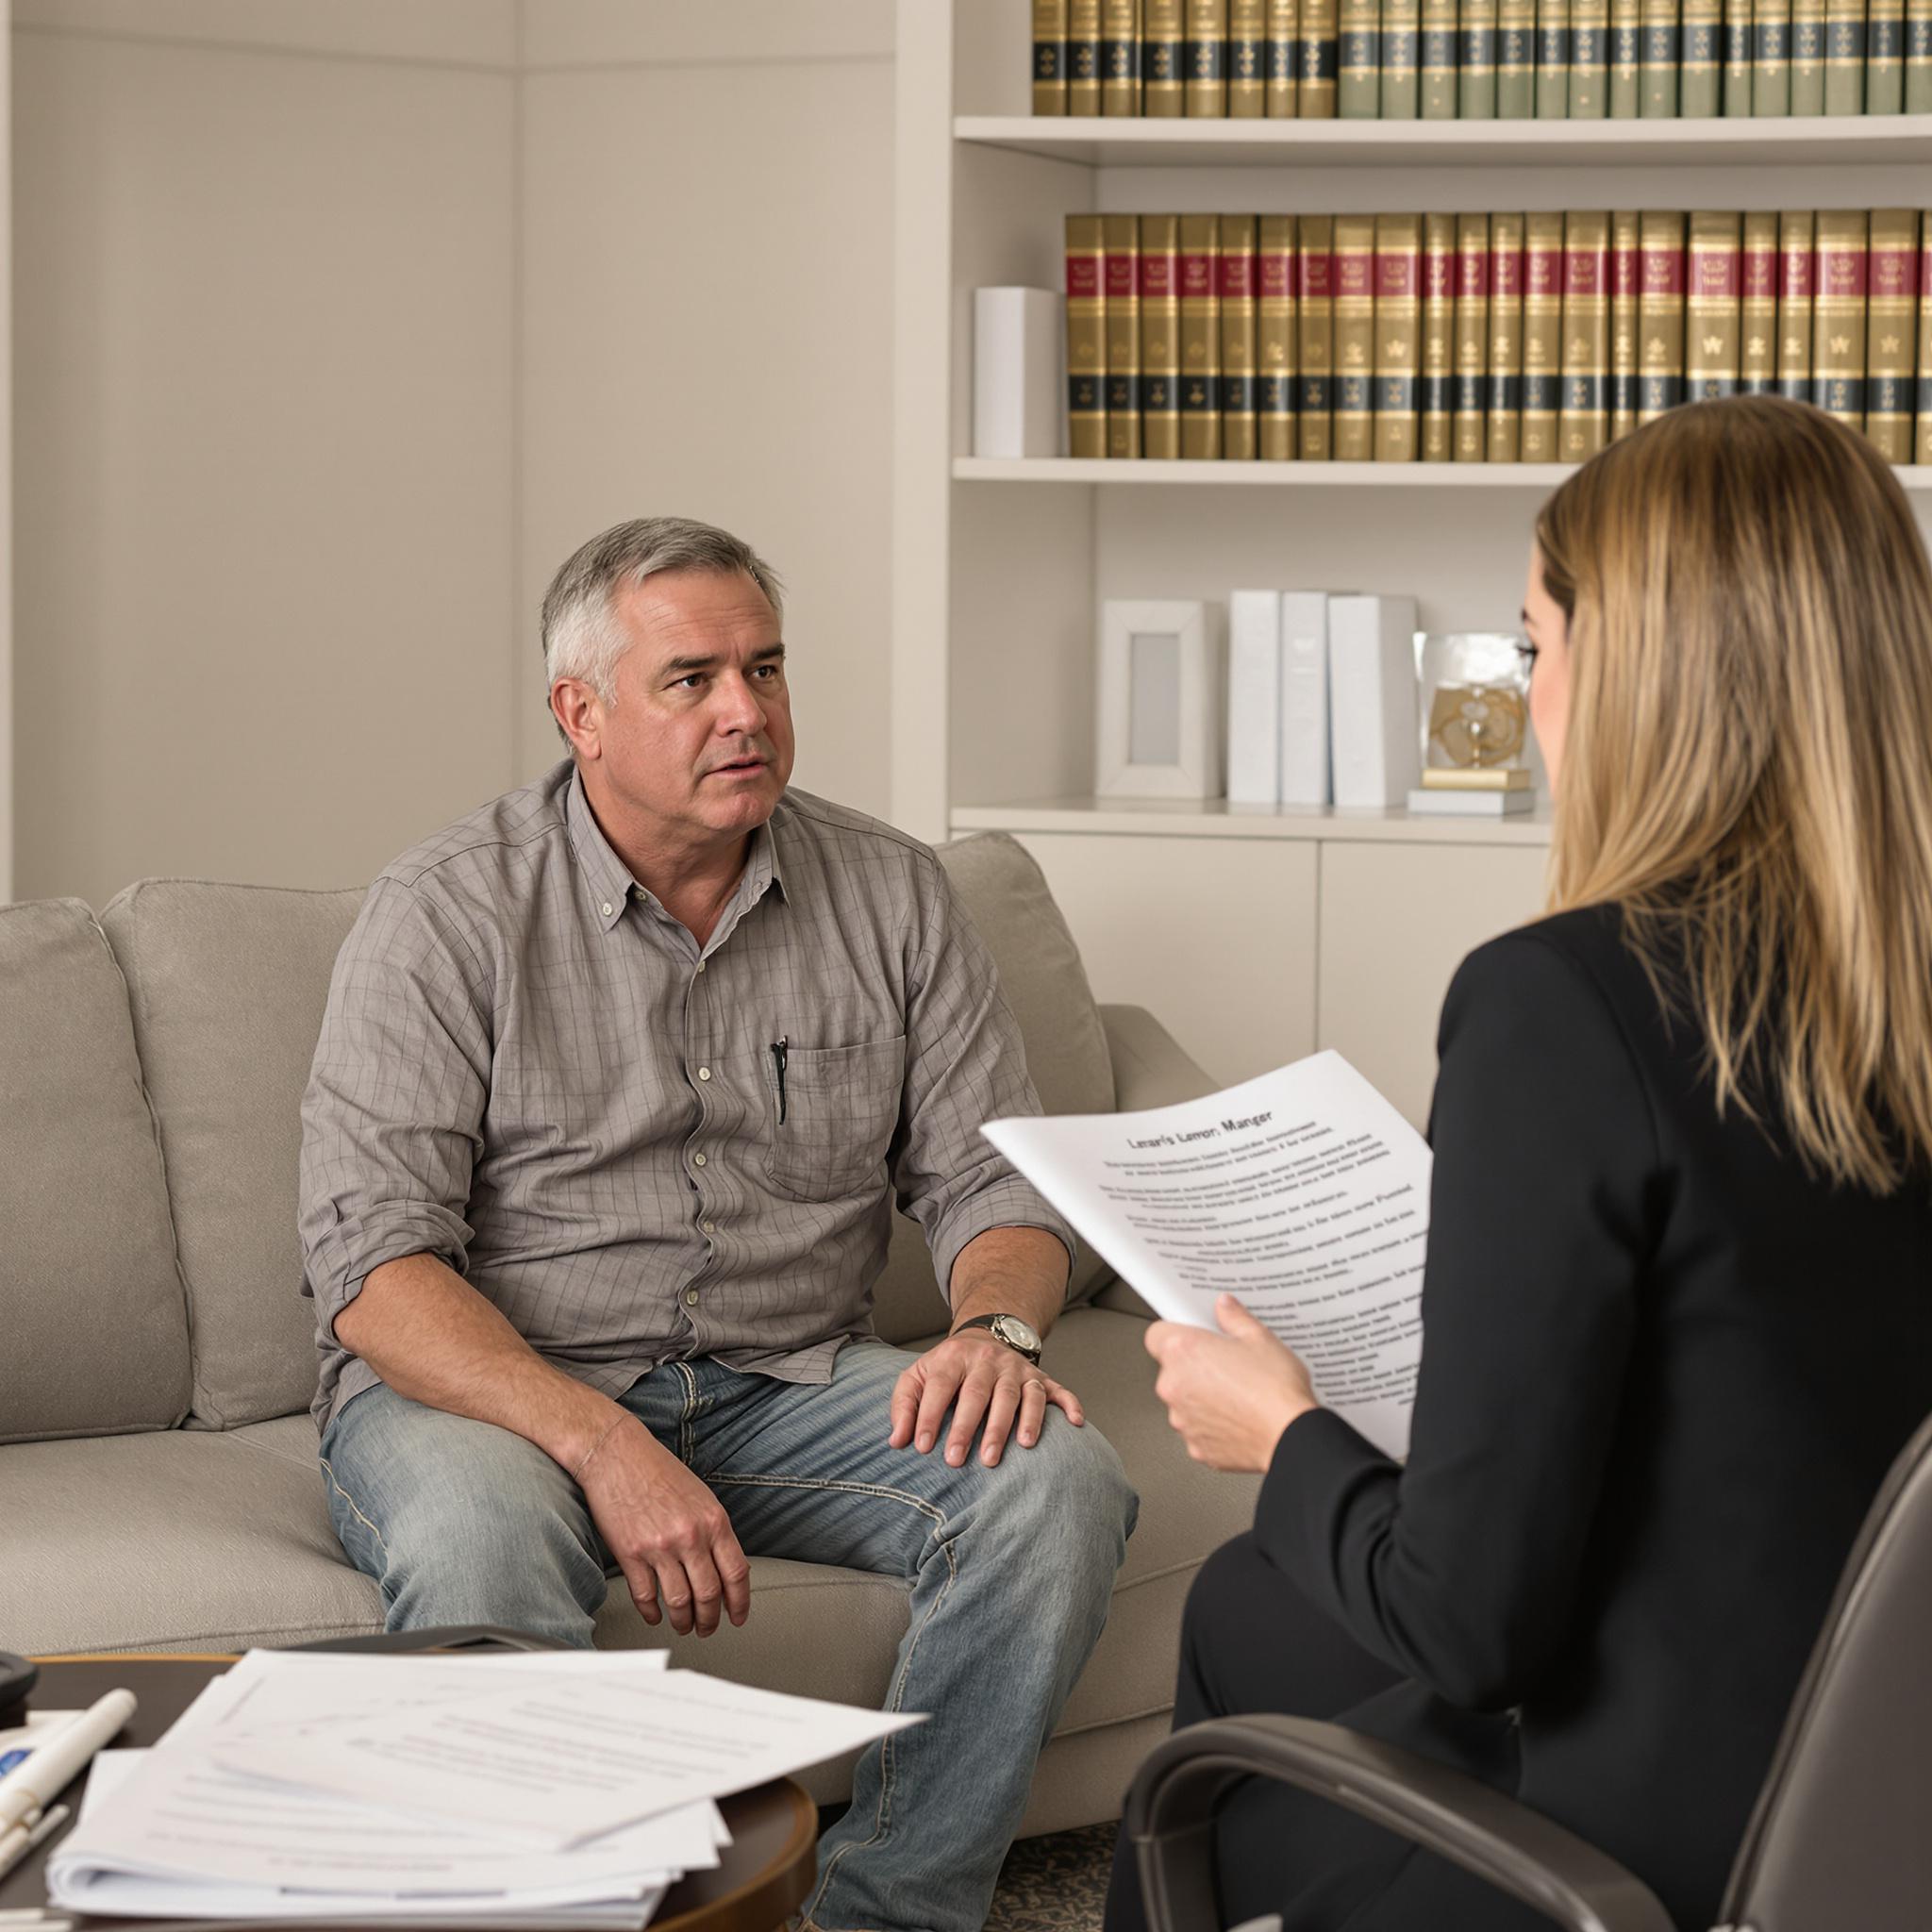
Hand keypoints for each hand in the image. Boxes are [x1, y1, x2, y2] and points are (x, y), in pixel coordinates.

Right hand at [574, 1415, 750, 1636]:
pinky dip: (652, 1612)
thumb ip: (714, 1532)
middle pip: (709, 1595)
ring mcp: (659, 1547)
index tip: (737, 1616)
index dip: (740, 1603)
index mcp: (713, 1520)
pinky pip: (646, 1597)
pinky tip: (655, 1615)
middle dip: (710, 1620)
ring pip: (679, 1602)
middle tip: (707, 1628)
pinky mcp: (631, 1555)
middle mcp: (690, 1536)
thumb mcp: (701, 1497)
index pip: (736, 1573)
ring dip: (683, 1621)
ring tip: (683, 1625)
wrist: (617, 1454)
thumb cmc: (658, 1471)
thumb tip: (724, 1570)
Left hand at [889, 1333, 1084, 1467]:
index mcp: (953, 1358)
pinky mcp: (1041, 1378)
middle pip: (980, 1393)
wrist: (985, 1336)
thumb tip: (898, 1441)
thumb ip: (904, 1405)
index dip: (929, 1415)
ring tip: (1019, 1448)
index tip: (923, 1447)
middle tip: (960, 1460)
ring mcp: (1017, 1369)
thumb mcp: (917, 1376)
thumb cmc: (947, 1368)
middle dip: (970, 1427)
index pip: (940, 1385)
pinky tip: (1076, 1423)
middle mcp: (988, 1361)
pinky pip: (1059, 1390)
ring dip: (1020, 1420)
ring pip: (1019, 1393)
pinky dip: (1069, 1404)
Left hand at [1145, 1294, 1318, 1472]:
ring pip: (1184, 1401)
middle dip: (1194, 1366)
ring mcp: (1182, 1419)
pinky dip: (1212, 1424)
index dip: (1177, 1333)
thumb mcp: (1260, 1339)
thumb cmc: (1275, 1390)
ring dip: (1201, 1396)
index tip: (1195, 1336)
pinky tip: (1238, 1417)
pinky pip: (1197, 1428)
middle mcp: (1174, 1386)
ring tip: (1237, 1393)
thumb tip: (1225, 1307)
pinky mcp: (1195, 1446)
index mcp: (1184, 1352)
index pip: (1157, 1335)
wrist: (1291, 1436)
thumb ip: (1235, 1318)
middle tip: (1225, 1364)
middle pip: (1172, 1369)